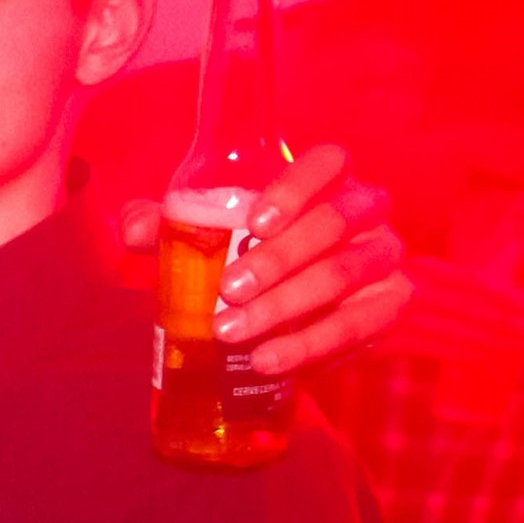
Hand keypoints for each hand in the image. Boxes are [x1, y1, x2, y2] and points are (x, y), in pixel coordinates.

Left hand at [184, 145, 411, 376]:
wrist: (287, 316)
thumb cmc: (244, 258)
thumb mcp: (205, 238)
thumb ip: (167, 226)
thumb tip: (133, 228)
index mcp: (326, 182)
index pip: (328, 162)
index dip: (297, 186)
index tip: (254, 222)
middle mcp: (364, 212)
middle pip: (336, 221)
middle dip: (279, 258)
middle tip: (228, 289)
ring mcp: (383, 258)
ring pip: (346, 273)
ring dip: (287, 304)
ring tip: (231, 331)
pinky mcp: (390, 307)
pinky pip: (360, 324)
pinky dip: (309, 344)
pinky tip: (266, 359)